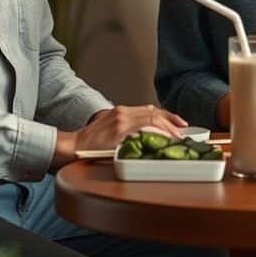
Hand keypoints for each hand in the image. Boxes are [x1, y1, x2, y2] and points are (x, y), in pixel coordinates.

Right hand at [53, 105, 186, 164]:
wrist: (73, 146)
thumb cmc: (91, 142)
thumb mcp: (111, 128)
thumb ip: (128, 127)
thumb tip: (150, 135)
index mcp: (122, 111)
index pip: (150, 110)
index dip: (168, 116)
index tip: (180, 123)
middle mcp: (123, 113)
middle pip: (154, 114)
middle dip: (171, 123)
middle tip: (182, 134)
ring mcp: (120, 122)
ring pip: (151, 120)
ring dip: (167, 130)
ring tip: (176, 139)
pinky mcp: (118, 134)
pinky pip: (142, 131)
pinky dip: (156, 135)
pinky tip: (163, 141)